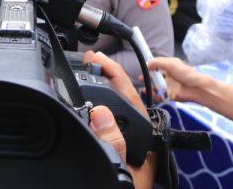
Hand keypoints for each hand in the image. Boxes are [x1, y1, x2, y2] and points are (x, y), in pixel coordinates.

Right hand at [84, 51, 155, 187]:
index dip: (118, 79)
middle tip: (90, 59)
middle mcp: (139, 146)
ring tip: (89, 70)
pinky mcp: (117, 156)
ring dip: (105, 90)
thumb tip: (101, 113)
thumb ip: (113, 144)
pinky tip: (86, 102)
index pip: (134, 103)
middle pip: (127, 103)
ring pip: (119, 113)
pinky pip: (109, 126)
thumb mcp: (121, 173)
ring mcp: (129, 151)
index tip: (100, 62)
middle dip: (110, 78)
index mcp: (145, 147)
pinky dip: (98, 109)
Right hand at [146, 57, 213, 103]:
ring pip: (155, 86)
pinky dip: (155, 96)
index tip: (142, 66)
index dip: (149, 65)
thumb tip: (146, 64)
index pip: (156, 64)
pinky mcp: (170, 95)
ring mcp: (169, 85)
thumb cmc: (186, 74)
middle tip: (141, 78)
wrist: (196, 89)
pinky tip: (151, 94)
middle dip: (147, 77)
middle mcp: (168, 75)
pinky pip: (160, 96)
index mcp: (169, 66)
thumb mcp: (171, 64)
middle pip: (154, 76)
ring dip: (149, 87)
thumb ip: (157, 63)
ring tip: (144, 89)